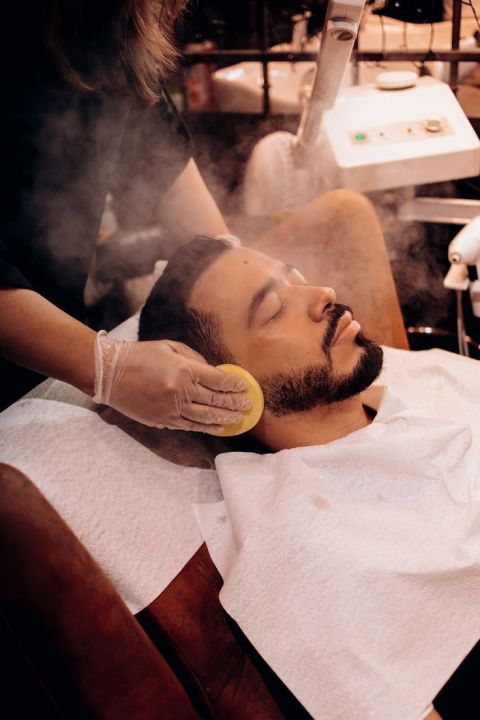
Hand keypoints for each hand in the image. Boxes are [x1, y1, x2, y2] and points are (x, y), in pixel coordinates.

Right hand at [92, 331, 249, 431]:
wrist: (110, 373)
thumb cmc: (140, 355)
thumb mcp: (170, 347)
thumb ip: (194, 359)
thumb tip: (213, 372)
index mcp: (184, 370)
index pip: (217, 380)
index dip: (234, 385)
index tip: (245, 388)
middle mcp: (180, 391)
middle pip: (215, 400)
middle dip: (234, 403)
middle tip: (248, 406)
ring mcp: (171, 408)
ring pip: (205, 416)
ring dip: (224, 418)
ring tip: (238, 419)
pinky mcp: (162, 420)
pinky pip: (189, 425)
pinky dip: (206, 427)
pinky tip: (219, 427)